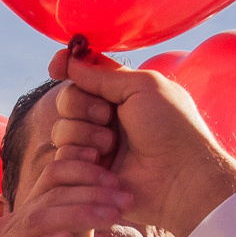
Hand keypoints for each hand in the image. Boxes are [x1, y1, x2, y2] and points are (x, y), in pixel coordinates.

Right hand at [0, 147, 127, 236]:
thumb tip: (105, 200)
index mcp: (29, 222)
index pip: (52, 180)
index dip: (85, 172)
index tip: (120, 178)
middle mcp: (10, 230)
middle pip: (47, 194)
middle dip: (91, 192)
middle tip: (124, 196)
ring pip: (36, 220)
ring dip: (76, 214)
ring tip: (109, 214)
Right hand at [48, 46, 235, 236]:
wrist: (179, 177)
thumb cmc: (172, 129)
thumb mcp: (142, 87)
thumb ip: (103, 74)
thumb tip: (70, 59)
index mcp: (123, 93)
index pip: (85, 73)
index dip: (67, 65)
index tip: (57, 66)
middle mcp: (107, 117)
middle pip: (68, 98)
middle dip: (81, 105)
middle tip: (107, 116)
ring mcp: (97, 146)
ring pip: (62, 128)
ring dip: (83, 133)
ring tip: (111, 146)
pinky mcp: (90, 173)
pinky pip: (62, 156)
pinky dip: (78, 155)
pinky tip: (101, 162)